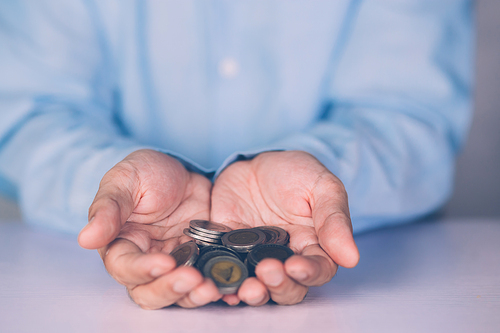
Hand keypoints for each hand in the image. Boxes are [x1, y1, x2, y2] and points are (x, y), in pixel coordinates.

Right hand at [78, 149, 220, 308]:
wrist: (181, 170)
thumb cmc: (145, 172)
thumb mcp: (125, 180)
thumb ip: (108, 208)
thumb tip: (86, 238)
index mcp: (121, 244)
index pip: (125, 267)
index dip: (143, 270)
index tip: (164, 262)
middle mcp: (145, 260)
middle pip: (149, 291)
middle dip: (170, 289)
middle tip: (192, 279)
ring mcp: (174, 262)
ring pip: (177, 293)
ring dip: (192, 295)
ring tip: (211, 287)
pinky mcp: (199, 259)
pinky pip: (204, 279)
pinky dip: (213, 284)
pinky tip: (225, 283)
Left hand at [210, 151, 358, 305]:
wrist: (255, 163)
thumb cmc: (295, 173)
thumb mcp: (321, 186)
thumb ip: (334, 219)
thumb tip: (351, 257)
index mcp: (314, 246)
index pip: (318, 270)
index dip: (309, 273)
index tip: (297, 266)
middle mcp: (285, 258)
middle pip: (288, 288)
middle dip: (279, 286)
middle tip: (268, 270)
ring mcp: (255, 258)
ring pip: (259, 287)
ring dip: (254, 293)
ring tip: (247, 288)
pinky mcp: (227, 251)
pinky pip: (226, 271)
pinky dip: (223, 283)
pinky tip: (221, 287)